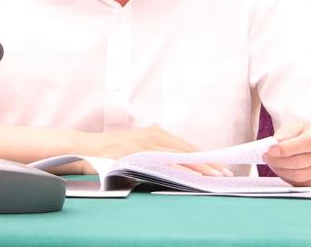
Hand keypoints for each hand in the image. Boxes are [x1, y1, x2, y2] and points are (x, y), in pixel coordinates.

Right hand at [79, 126, 231, 176]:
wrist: (84, 148)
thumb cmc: (110, 152)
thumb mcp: (137, 151)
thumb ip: (154, 156)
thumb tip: (174, 168)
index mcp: (156, 134)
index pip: (186, 147)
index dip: (204, 157)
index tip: (220, 166)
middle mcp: (155, 135)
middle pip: (188, 150)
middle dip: (208, 162)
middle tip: (225, 173)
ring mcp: (148, 143)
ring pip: (181, 155)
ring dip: (200, 166)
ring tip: (215, 176)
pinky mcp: (140, 153)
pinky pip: (165, 162)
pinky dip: (181, 168)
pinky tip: (191, 175)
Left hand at [263, 119, 310, 186]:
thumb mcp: (299, 125)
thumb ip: (286, 133)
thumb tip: (274, 144)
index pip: (308, 143)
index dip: (287, 148)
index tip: (271, 150)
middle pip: (302, 161)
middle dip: (279, 161)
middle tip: (266, 156)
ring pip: (301, 176)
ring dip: (281, 170)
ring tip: (272, 162)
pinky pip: (303, 184)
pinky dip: (288, 178)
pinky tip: (283, 169)